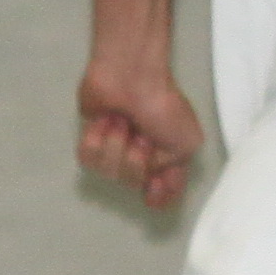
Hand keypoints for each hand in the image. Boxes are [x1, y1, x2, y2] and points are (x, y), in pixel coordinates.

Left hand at [77, 58, 204, 210]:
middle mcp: (142, 158)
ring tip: (122, 121)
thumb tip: (152, 178)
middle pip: (133, 184)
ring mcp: (116, 149)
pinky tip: (104, 121)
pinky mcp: (92, 139)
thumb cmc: (162, 106)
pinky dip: (96, 139)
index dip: (159, 197)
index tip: (154, 186)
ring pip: (109, 172)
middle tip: (142, 136)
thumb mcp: (187, 141)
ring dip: (117, 144)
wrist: (130, 76)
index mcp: (168, 159)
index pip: (164, 193)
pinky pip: (88, 160)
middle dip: (136, 160)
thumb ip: (175, 171)